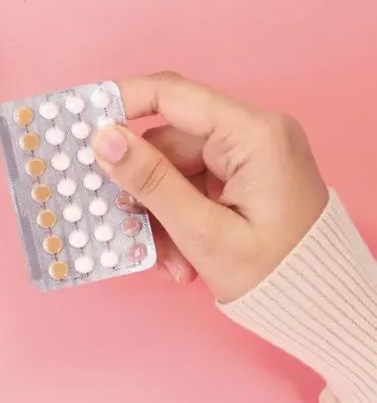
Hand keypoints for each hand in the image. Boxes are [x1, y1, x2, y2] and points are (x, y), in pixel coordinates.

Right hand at [93, 72, 328, 302]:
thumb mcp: (203, 232)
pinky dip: (177, 220)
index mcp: (253, 135)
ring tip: (168, 259)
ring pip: (173, 170)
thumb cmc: (278, 276)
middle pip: (166, 141)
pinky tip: (180, 257)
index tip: (80, 123)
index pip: (172, 95)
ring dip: (159, 214)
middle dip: (142, 188)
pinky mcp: (243, 177)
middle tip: (124, 224)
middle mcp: (252, 135)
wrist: (323, 307)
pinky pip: (190, 187)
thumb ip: (151, 182)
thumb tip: (104, 140)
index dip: (120, 103)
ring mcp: (248, 156)